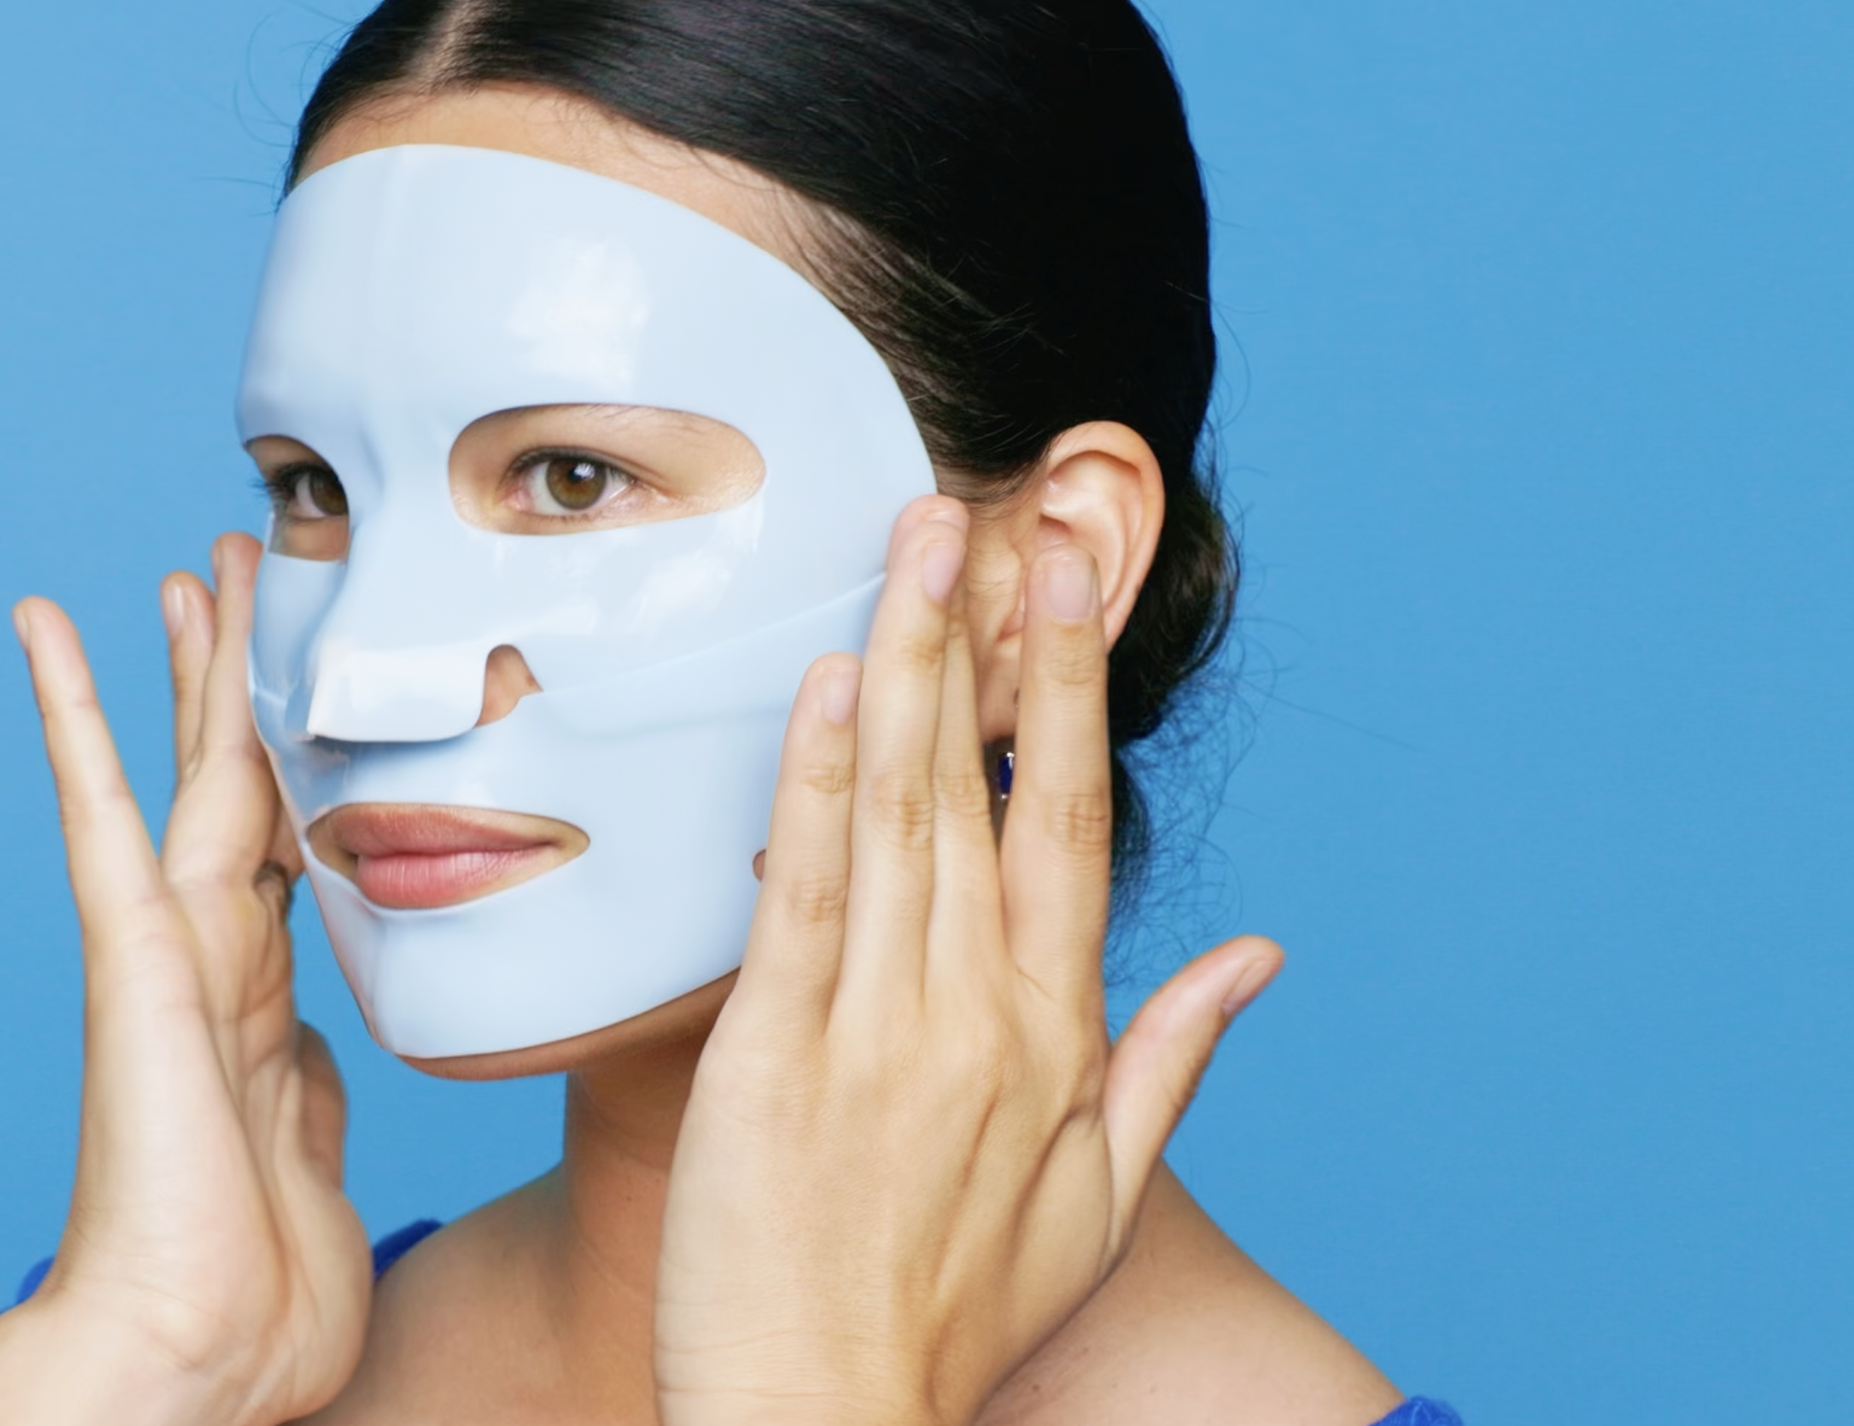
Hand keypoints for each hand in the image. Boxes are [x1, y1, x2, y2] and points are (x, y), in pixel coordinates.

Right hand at [0, 534, 370, 1425]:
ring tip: (192, 570)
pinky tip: (45, 623)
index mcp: (263, 1012)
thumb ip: (315, 1097)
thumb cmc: (257, 1301)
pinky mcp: (129, 955)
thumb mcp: (317, 1171)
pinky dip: (71, 712)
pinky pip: (98, 808)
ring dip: (193, 667)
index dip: (304, 775)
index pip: (289, 861)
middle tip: (250, 584)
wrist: (189, 1360)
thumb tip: (322, 1049)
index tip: (316, 707)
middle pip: (240, 792)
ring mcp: (167, 953)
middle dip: (246, 689)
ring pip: (192, 774)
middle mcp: (212, 965)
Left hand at [653, 498, 1282, 1425]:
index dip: (1065, 689)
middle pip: (981, 789)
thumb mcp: (1102, 1198)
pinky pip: (801, 893)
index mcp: (1058, 1033)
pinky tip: (822, 685)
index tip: (1067, 578)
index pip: (1068, 822)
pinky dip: (811, 783)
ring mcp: (875, 1028)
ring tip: (910, 545)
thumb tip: (1261, 950)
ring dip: (901, 666)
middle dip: (985, 635)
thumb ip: (1177, 1059)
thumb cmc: (958, 1312)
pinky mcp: (771, 1054)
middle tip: (986, 504)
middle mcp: (976, 1013)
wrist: (824, 1416)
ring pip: (895, 813)